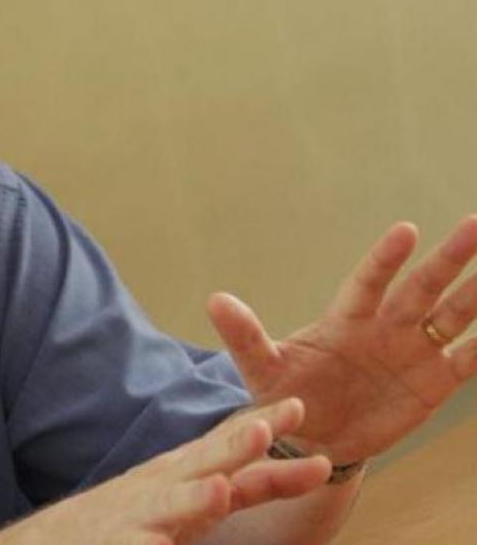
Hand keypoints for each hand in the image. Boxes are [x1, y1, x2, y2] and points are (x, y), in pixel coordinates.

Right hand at [0, 398, 330, 544]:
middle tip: (265, 430)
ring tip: (218, 490)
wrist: (42, 544)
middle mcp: (155, 495)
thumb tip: (253, 475)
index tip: (298, 407)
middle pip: (201, 470)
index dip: (259, 430)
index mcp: (175, 481)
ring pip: (168, 511)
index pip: (224, 453)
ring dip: (192, 499)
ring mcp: (133, 523)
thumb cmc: (113, 525)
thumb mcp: (170, 503)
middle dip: (233, 450)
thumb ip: (216, 494)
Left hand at [208, 216, 476, 463]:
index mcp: (345, 320)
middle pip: (422, 287)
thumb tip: (214, 301)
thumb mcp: (262, 369)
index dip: (386, 259)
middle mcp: (385, 328)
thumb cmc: (285, 397)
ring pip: (453, 315)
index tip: (406, 231)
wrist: (311, 440)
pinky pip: (468, 359)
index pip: (369, 282)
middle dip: (449, 258)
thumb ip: (246, 336)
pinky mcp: (433, 382)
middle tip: (476, 224)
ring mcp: (412, 352)